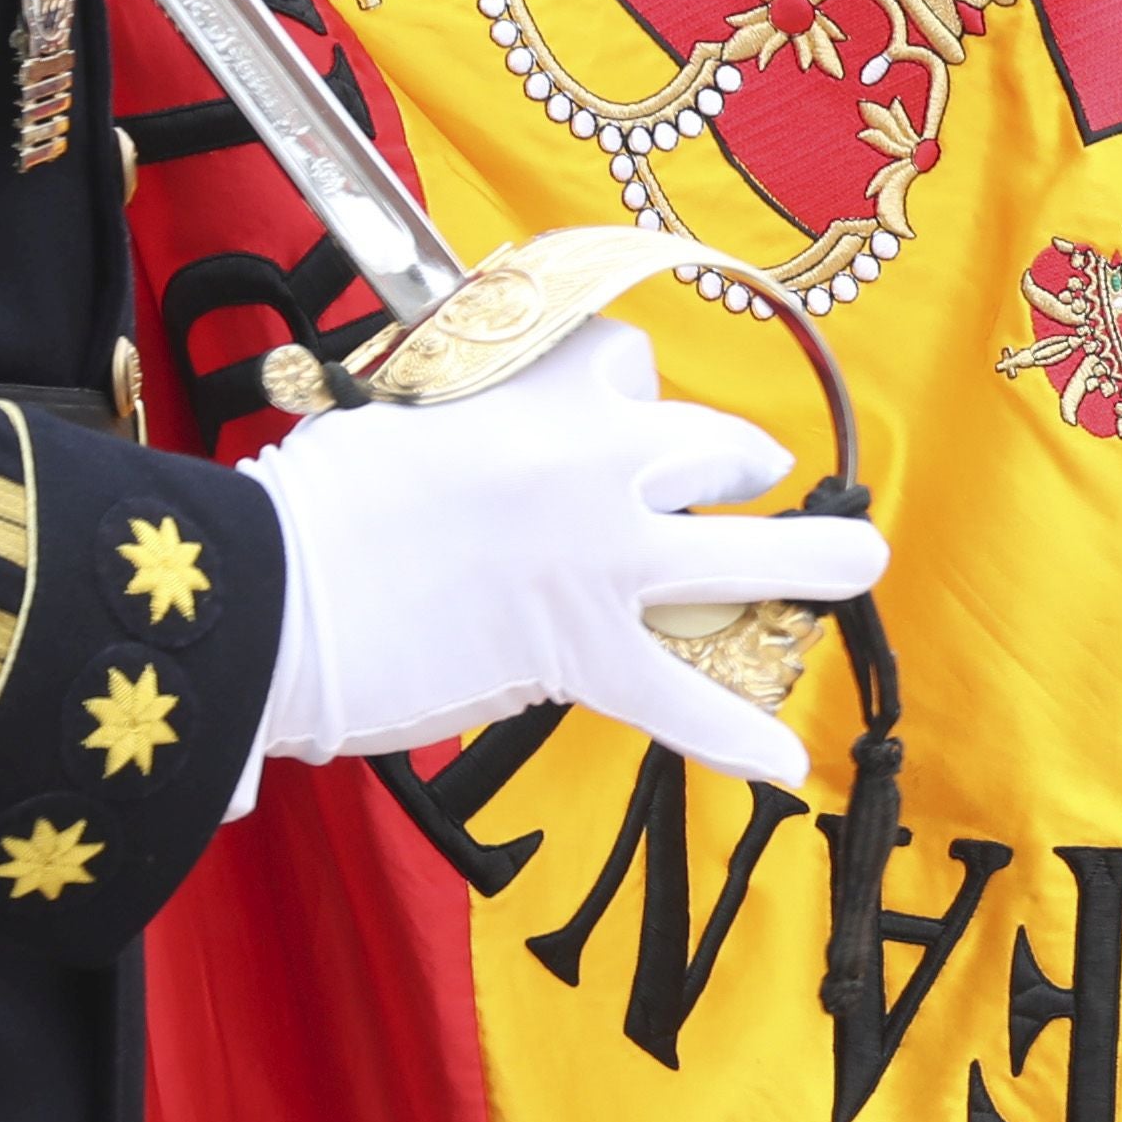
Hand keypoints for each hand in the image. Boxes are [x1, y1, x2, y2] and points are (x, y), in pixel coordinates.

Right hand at [249, 321, 890, 791]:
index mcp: (538, 391)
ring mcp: (603, 561)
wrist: (266, 591)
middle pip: (718, 448)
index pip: (624, 358)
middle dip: (737, 466)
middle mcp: (595, 464)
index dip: (630, 387)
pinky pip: (682, 700)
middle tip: (740, 480)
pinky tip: (785, 762)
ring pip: (746, 557)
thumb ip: (463, 420)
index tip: (619, 406)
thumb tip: (467, 434)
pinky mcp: (584, 652)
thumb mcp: (395, 414)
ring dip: (813, 562)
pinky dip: (735, 737)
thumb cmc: (309, 503)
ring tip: (855, 566)